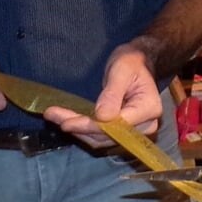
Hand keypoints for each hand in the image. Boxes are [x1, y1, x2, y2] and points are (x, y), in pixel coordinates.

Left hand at [45, 43, 162, 147]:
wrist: (137, 64)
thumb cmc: (131, 62)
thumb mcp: (121, 70)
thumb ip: (113, 93)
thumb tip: (102, 117)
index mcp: (149, 109)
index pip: (116, 126)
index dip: (91, 126)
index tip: (66, 123)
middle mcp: (144, 126)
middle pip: (106, 135)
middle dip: (78, 127)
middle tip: (52, 115)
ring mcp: (133, 132)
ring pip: (100, 139)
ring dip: (76, 129)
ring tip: (54, 115)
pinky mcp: (121, 132)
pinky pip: (99, 136)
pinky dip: (82, 129)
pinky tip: (65, 119)